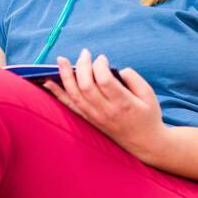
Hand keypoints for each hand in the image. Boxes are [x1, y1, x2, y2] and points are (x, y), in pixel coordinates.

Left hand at [41, 48, 165, 158]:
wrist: (144, 143)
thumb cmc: (148, 116)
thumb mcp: (149, 95)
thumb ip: (133, 79)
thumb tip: (115, 69)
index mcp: (123, 103)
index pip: (104, 81)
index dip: (99, 65)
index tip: (102, 58)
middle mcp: (106, 112)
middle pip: (86, 86)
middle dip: (82, 66)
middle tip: (85, 53)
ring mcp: (95, 118)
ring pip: (75, 95)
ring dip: (65, 76)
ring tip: (61, 59)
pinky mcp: (89, 121)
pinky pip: (70, 107)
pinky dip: (58, 94)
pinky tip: (48, 83)